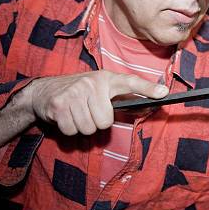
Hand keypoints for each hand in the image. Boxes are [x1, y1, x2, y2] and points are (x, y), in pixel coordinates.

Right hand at [26, 71, 168, 134]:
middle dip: (97, 123)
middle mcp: (91, 83)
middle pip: (105, 122)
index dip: (147, 89)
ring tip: (77, 114)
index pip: (130, 82)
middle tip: (89, 113)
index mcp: (106, 78)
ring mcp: (74, 93)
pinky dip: (69, 130)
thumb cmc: (80, 93)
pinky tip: (66, 117)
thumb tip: (151, 105)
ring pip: (89, 128)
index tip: (164, 93)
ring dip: (82, 127)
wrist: (44, 91)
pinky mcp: (59, 105)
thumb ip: (124, 98)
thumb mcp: (102, 90)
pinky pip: (72, 131)